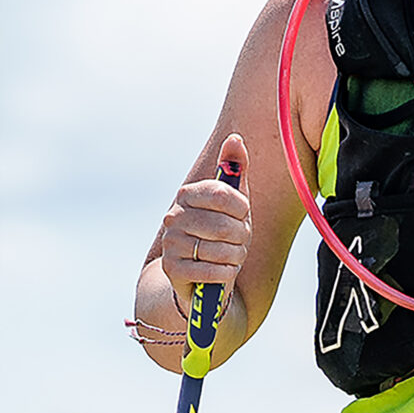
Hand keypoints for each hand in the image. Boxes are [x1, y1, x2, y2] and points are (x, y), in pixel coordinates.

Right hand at [158, 133, 250, 301]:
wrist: (200, 272)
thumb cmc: (221, 231)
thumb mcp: (232, 201)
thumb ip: (234, 169)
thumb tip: (235, 139)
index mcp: (187, 195)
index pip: (221, 194)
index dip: (241, 208)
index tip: (243, 215)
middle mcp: (173, 216)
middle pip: (224, 226)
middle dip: (241, 237)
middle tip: (240, 240)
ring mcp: (170, 243)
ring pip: (220, 250)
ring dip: (235, 256)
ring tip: (232, 256)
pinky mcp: (172, 269)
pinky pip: (212, 272)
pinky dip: (226, 273)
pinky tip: (224, 270)